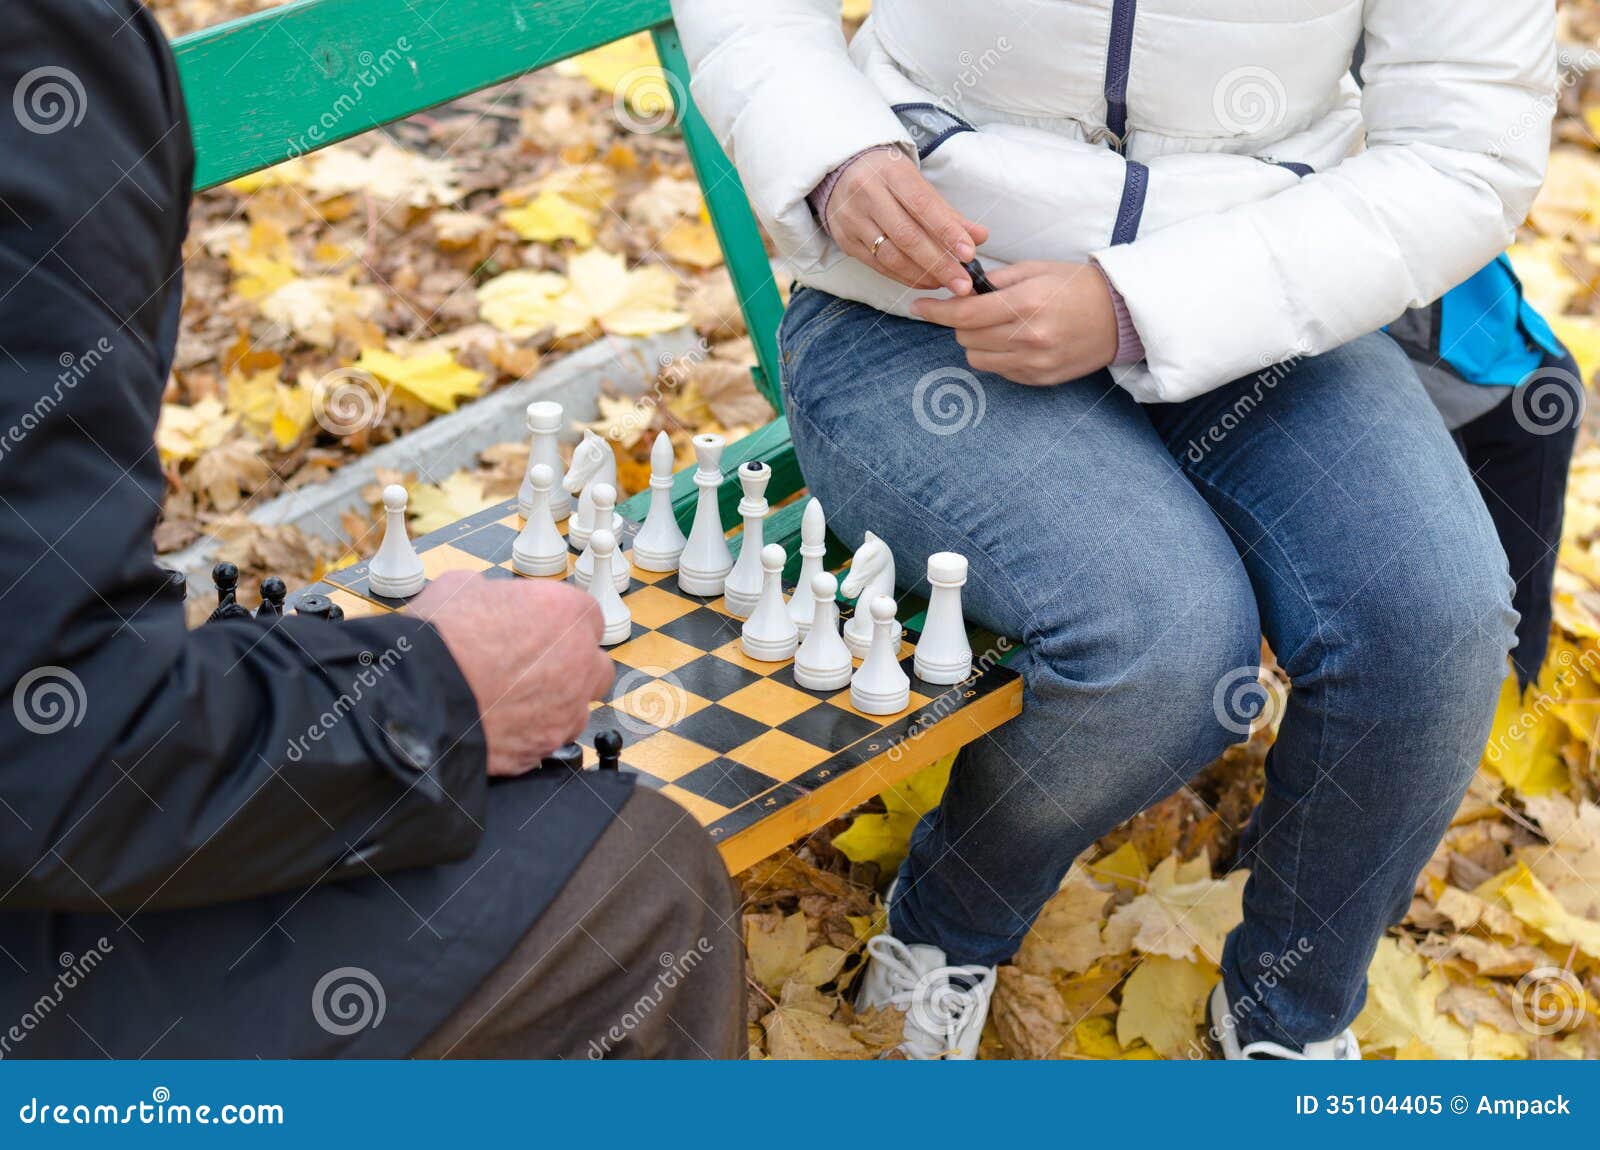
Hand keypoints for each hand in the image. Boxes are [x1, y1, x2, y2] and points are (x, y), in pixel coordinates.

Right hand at [411, 572, 612, 776]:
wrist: (418, 699)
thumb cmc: (440, 639)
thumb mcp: (461, 587)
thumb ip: (493, 593)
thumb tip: (486, 597)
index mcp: (566, 613)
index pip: (586, 616)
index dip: (560, 623)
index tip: (541, 628)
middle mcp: (579, 663)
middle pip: (595, 664)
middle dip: (573, 664)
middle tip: (536, 664)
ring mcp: (567, 709)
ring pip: (578, 706)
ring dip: (557, 701)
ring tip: (516, 699)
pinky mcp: (547, 746)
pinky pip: (552, 738)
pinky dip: (535, 732)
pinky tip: (506, 725)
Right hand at [826, 148, 988, 295]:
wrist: (841, 171)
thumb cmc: (888, 178)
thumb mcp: (917, 184)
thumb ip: (948, 213)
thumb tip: (979, 237)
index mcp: (890, 173)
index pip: (922, 205)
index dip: (947, 231)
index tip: (969, 253)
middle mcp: (867, 195)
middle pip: (906, 236)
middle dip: (939, 263)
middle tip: (963, 283)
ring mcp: (852, 220)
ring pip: (891, 256)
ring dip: (923, 275)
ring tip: (947, 284)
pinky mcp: (845, 241)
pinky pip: (878, 266)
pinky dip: (904, 277)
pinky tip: (925, 281)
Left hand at [913, 260, 1119, 385]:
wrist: (1120, 316)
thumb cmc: (1077, 286)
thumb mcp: (1036, 269)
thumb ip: (996, 280)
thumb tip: (961, 290)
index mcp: (1026, 303)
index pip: (964, 315)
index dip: (935, 311)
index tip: (919, 307)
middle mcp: (1029, 336)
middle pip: (964, 338)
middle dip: (961, 323)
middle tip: (976, 310)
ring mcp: (1034, 362)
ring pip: (977, 358)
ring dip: (976, 341)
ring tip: (997, 326)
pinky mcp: (1040, 379)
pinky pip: (999, 371)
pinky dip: (997, 356)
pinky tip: (1015, 341)